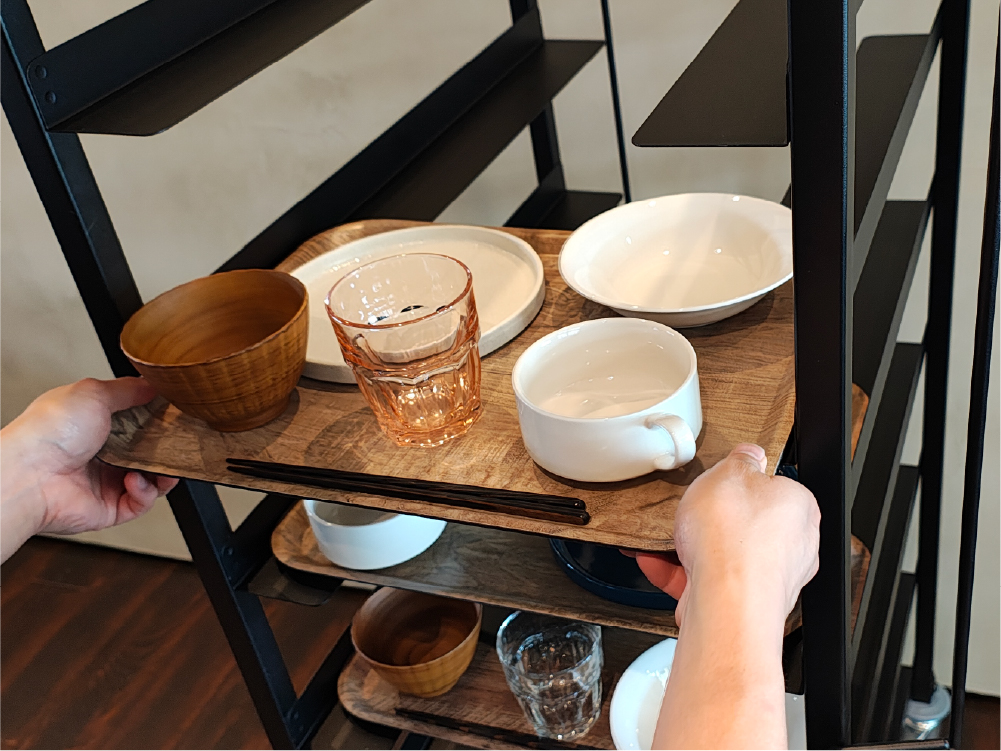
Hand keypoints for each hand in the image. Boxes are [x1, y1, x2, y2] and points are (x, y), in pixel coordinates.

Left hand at [1, 377, 177, 560]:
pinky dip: (146, 492)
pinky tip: (135, 480)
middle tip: (177, 443)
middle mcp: (100, 453)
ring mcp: (104, 481)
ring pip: (150, 479)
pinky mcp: (109, 508)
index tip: (173, 415)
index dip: (157, 418)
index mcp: (93, 424)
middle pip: (147, 451)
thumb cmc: (49, 432)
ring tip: (163, 467)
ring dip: (163, 474)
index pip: (136, 421)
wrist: (29, 475)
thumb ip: (127, 389)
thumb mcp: (93, 393)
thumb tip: (151, 385)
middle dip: (166, 449)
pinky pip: (141, 502)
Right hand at [636, 444, 820, 748]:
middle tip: (689, 511)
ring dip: (689, 547)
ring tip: (663, 539)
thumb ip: (740, 460)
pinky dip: (678, 574)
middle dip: (711, 519)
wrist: (726, 604)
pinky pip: (706, 582)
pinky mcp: (741, 605)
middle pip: (745, 524)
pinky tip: (653, 562)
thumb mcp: (729, 473)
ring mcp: (767, 579)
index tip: (717, 483)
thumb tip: (750, 454)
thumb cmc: (735, 541)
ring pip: (723, 556)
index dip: (739, 484)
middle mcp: (791, 547)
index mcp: (798, 508)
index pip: (772, 487)